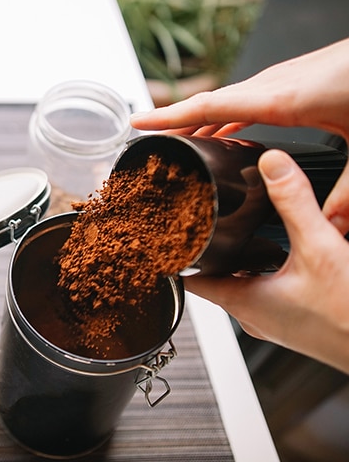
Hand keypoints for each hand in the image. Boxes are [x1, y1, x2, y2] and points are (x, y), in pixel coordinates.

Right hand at [130, 38, 348, 233]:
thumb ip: (348, 191)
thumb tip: (331, 228)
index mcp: (280, 99)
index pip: (209, 106)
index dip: (170, 117)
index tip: (139, 123)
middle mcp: (274, 85)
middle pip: (209, 104)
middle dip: (175, 123)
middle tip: (148, 143)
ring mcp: (282, 80)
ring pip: (226, 102)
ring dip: (199, 121)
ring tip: (180, 145)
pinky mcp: (293, 81)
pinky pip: (245, 100)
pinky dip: (225, 116)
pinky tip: (226, 134)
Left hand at [185, 150, 348, 373]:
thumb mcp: (319, 248)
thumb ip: (294, 203)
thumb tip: (272, 165)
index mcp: (242, 302)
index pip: (190, 279)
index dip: (177, 255)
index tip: (168, 234)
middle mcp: (252, 316)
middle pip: (215, 277)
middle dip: (212, 248)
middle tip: (205, 219)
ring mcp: (273, 321)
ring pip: (243, 283)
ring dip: (241, 258)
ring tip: (241, 230)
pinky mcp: (294, 321)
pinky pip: (267, 290)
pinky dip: (266, 269)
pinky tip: (282, 253)